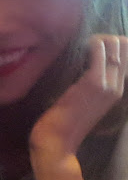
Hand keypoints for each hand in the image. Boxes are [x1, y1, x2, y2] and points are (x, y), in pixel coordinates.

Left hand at [29, 34, 127, 158]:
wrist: (58, 141)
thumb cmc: (64, 122)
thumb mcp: (83, 101)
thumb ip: (89, 84)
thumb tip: (84, 65)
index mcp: (117, 91)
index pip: (127, 56)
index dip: (115, 43)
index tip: (97, 43)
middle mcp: (118, 87)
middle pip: (126, 47)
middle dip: (108, 37)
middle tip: (87, 43)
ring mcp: (108, 84)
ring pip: (117, 46)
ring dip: (100, 38)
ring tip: (83, 44)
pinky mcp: (94, 82)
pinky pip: (100, 51)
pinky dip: (93, 42)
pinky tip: (82, 45)